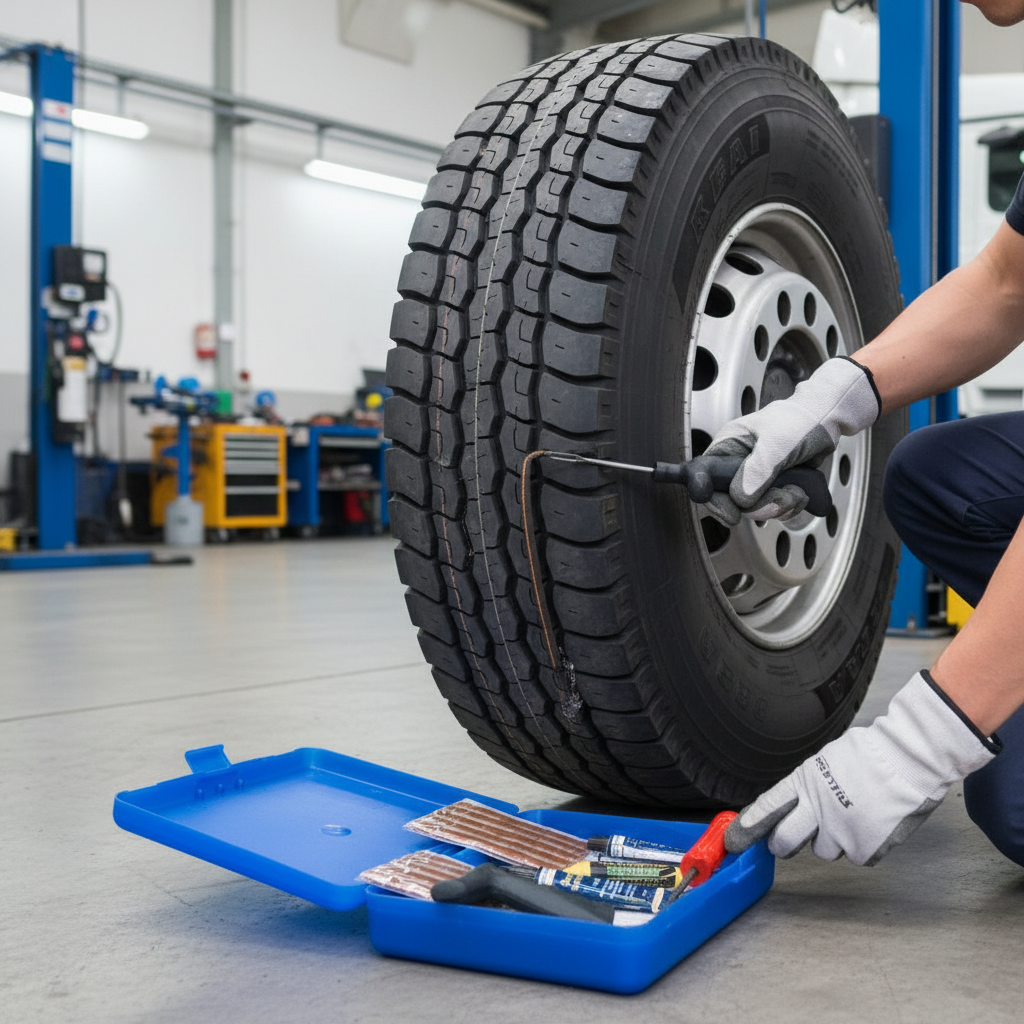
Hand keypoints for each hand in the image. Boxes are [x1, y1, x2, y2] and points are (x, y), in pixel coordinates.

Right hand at [701, 357, 879, 525]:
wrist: (826, 421)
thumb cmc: (799, 420)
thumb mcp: (776, 443)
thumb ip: (757, 471)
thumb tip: (740, 498)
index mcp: (728, 446)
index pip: (705, 478)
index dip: (714, 499)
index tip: (732, 514)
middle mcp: (737, 465)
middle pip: (732, 502)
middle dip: (758, 506)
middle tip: (779, 497)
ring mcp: (755, 479)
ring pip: (755, 509)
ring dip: (780, 505)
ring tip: (795, 489)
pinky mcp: (772, 488)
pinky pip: (774, 510)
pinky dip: (790, 505)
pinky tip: (800, 490)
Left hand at [724, 671, 999, 865]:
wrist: (909, 760)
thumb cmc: (870, 755)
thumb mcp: (826, 762)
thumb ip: (808, 786)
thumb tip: (795, 803)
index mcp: (804, 783)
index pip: (767, 809)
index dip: (747, 827)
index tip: (734, 841)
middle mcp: (817, 810)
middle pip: (785, 842)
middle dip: (785, 842)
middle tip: (792, 838)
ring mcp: (841, 832)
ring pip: (824, 850)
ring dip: (833, 839)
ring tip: (852, 815)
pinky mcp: (866, 848)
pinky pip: (855, 856)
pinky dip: (862, 845)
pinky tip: (871, 824)